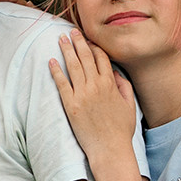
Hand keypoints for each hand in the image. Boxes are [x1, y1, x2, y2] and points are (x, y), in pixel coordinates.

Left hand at [48, 30, 139, 165]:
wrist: (109, 148)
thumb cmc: (121, 129)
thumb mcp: (129, 105)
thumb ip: (123, 86)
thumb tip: (115, 72)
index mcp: (111, 84)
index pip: (101, 58)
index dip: (94, 47)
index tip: (88, 40)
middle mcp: (96, 86)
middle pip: (85, 57)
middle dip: (78, 42)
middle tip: (71, 31)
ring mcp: (82, 95)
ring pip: (72, 66)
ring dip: (66, 50)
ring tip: (61, 39)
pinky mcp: (70, 105)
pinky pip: (61, 83)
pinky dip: (56, 70)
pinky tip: (51, 61)